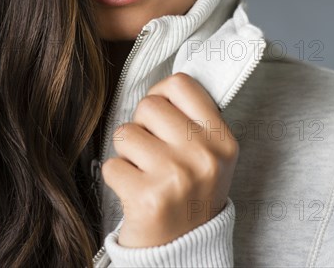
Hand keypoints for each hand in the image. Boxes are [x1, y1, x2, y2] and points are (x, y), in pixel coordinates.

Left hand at [102, 72, 238, 247]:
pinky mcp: (147, 198)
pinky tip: (135, 190)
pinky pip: (111, 165)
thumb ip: (194, 118)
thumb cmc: (191, 193)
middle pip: (148, 105)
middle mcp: (203, 155)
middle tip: (153, 151)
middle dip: (142, 125)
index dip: (162, 93)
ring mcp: (176, 176)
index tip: (161, 111)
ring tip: (145, 172)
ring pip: (125, 133)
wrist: (184, 249)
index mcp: (222, 139)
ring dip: (128, 152)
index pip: (180, 85)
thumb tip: (163, 85)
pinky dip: (117, 177)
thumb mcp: (211, 153)